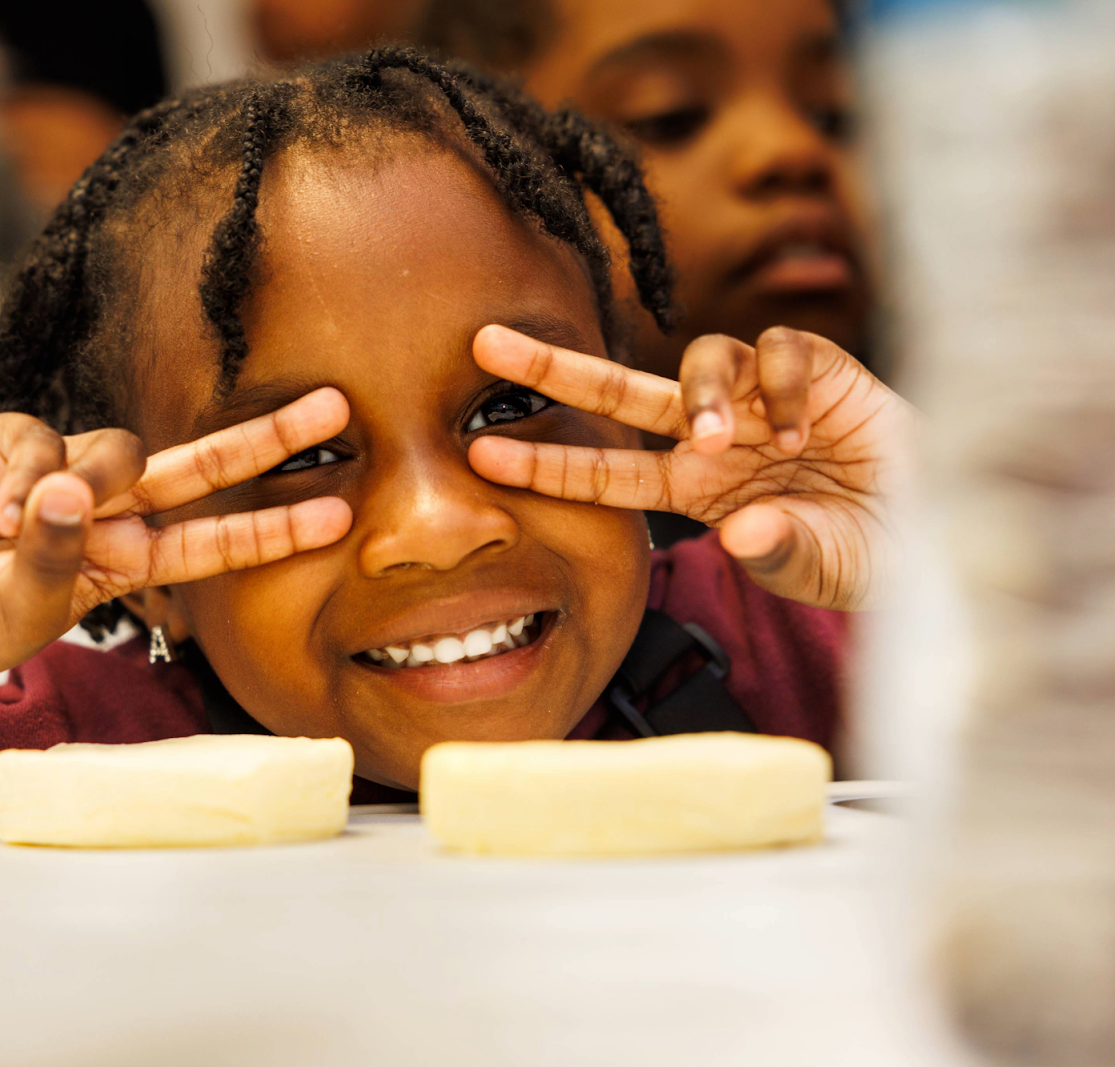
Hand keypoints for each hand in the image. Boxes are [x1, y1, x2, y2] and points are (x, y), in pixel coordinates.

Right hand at [0, 389, 351, 701]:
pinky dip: (26, 475)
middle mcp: (108, 513)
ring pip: (122, 450)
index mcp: (125, 563)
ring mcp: (63, 474)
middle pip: (202, 468)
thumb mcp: (23, 614)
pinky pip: (44, 438)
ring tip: (26, 527)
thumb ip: (56, 559)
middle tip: (336, 408)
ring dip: (93, 483)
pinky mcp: (10, 442)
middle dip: (267, 440)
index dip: (272, 528)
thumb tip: (73, 492)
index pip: (214, 542)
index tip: (338, 515)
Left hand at [467, 325, 912, 610]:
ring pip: (700, 359)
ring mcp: (760, 401)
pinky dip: (786, 381)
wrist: (936, 525)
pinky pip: (780, 349)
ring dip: (703, 392)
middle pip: (621, 393)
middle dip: (553, 369)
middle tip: (485, 343)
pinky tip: (807, 426)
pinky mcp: (816, 368)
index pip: (606, 473)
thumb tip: (739, 532)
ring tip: (724, 439)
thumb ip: (776, 554)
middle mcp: (715, 440)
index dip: (547, 464)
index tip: (480, 457)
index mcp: (694, 492)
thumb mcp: (814, 567)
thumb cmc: (863, 552)